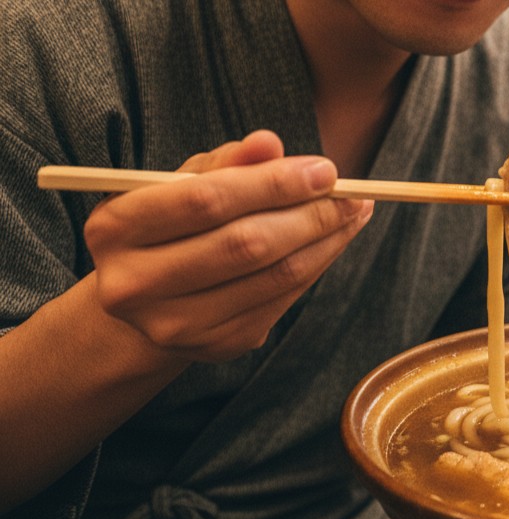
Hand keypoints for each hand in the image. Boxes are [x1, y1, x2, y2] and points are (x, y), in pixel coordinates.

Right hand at [84, 130, 372, 361]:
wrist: (151, 298)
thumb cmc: (172, 224)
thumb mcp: (184, 183)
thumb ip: (226, 162)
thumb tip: (269, 143)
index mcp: (114, 228)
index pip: (205, 201)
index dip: (272, 183)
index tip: (324, 170)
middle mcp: (134, 284)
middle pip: (244, 244)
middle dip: (310, 214)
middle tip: (352, 194)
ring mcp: (175, 324)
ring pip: (273, 276)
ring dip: (326, 241)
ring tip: (355, 212)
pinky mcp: (216, 346)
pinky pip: (283, 300)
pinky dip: (317, 266)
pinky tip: (335, 240)